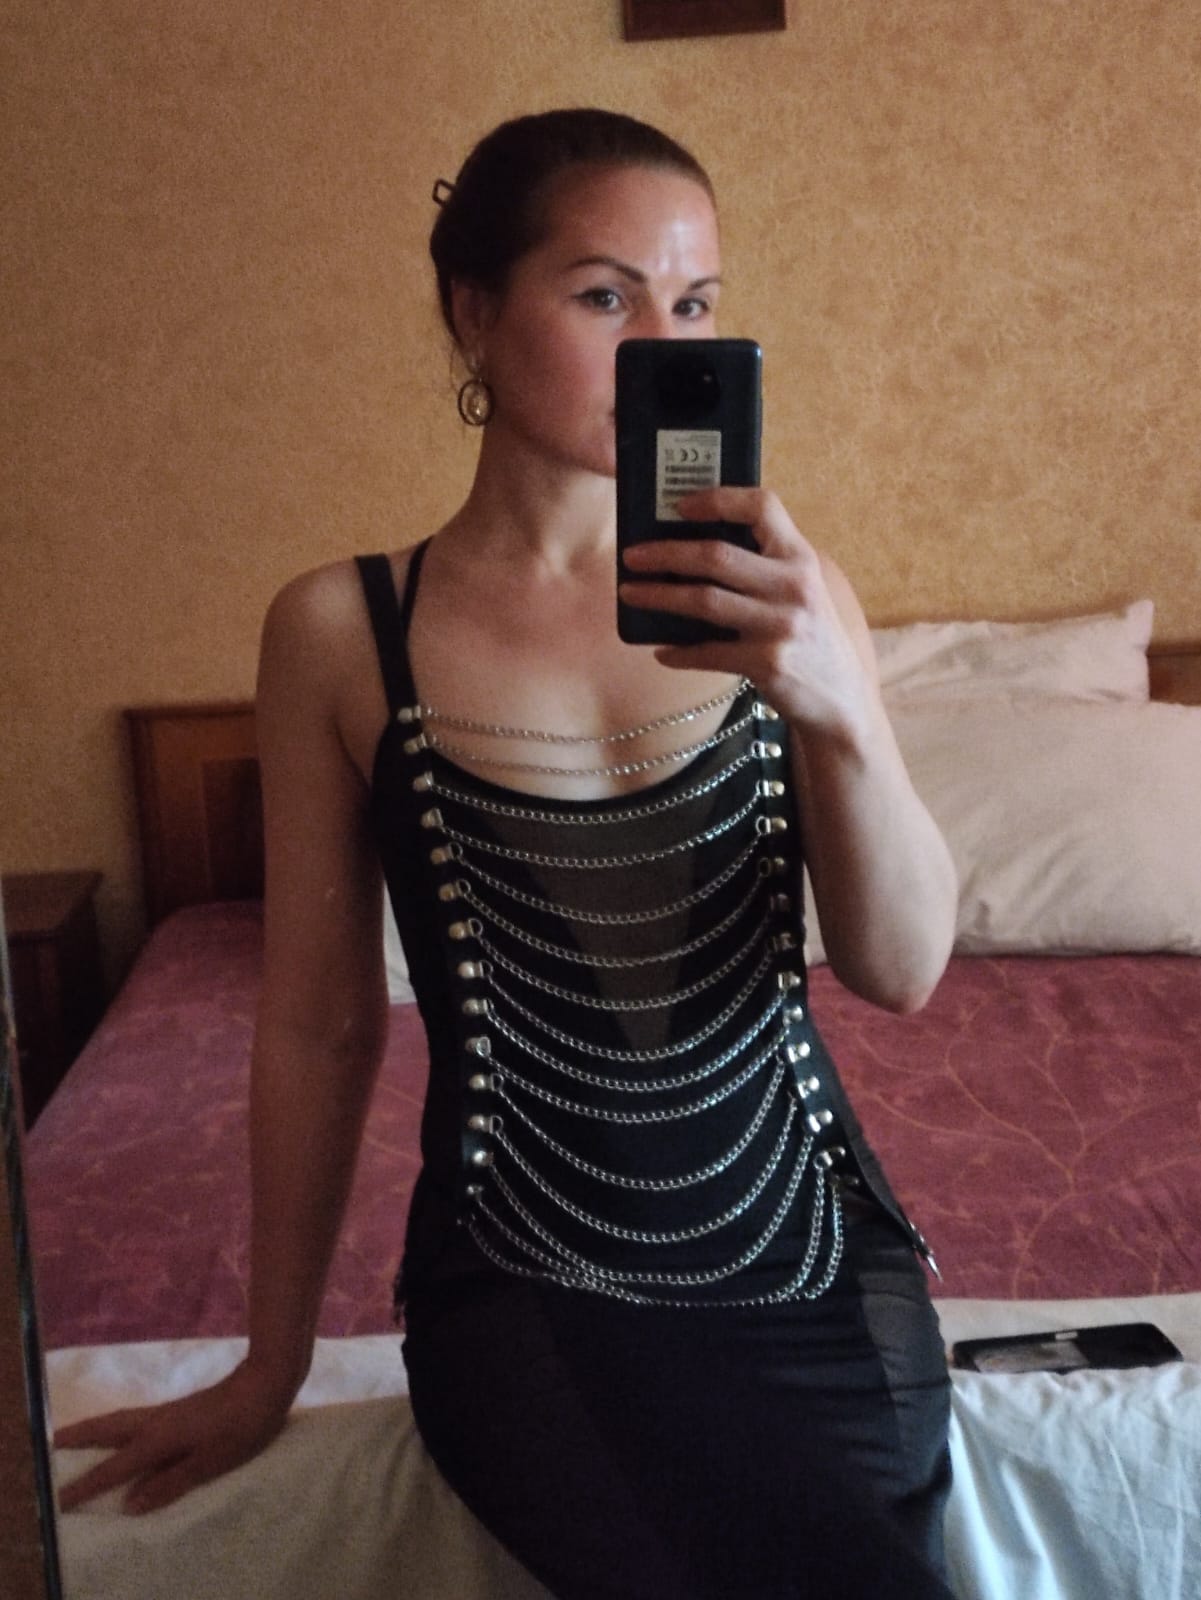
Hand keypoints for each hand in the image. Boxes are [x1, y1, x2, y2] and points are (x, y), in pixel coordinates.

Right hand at [55, 1359, 296, 1514]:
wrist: (266, 1384)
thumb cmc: (242, 1427)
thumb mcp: (210, 1463)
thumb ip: (170, 1483)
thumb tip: (129, 1505)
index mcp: (159, 1439)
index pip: (114, 1467)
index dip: (86, 1485)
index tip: (58, 1499)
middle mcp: (155, 1422)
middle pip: (107, 1429)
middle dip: (77, 1438)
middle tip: (47, 1445)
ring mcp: (167, 1412)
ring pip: (119, 1419)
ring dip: (92, 1428)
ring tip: (71, 1436)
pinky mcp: (179, 1409)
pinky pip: (133, 1419)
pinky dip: (114, 1425)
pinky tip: (120, 1433)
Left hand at [619, 488, 877, 742]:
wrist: (841, 700)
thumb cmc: (810, 638)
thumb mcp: (802, 591)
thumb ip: (766, 566)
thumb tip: (692, 549)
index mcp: (801, 558)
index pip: (763, 507)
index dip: (717, 498)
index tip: (680, 504)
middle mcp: (793, 586)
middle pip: (716, 556)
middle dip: (664, 553)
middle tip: (631, 555)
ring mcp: (780, 626)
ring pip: (703, 601)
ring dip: (658, 596)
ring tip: (630, 593)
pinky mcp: (766, 663)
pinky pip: (707, 652)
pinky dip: (679, 652)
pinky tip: (662, 651)